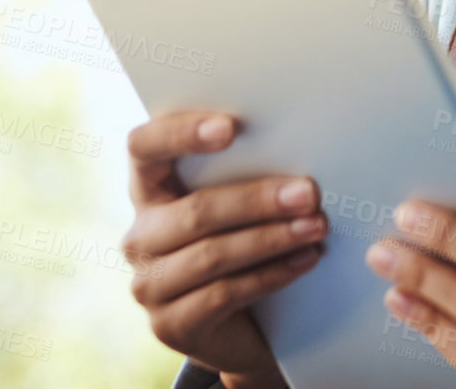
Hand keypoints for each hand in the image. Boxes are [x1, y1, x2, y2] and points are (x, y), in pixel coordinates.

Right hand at [120, 110, 327, 383]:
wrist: (240, 327)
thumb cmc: (243, 244)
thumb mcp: (238, 206)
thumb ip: (246, 174)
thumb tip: (298, 142)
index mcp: (148, 190)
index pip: (143, 148)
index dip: (180, 133)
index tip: (231, 127)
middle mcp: (140, 236)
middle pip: (194, 211)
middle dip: (257, 201)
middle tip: (308, 193)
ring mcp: (149, 284)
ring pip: (212, 255)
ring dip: (271, 239)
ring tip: (315, 227)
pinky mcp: (168, 325)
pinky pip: (223, 294)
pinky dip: (270, 275)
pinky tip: (304, 260)